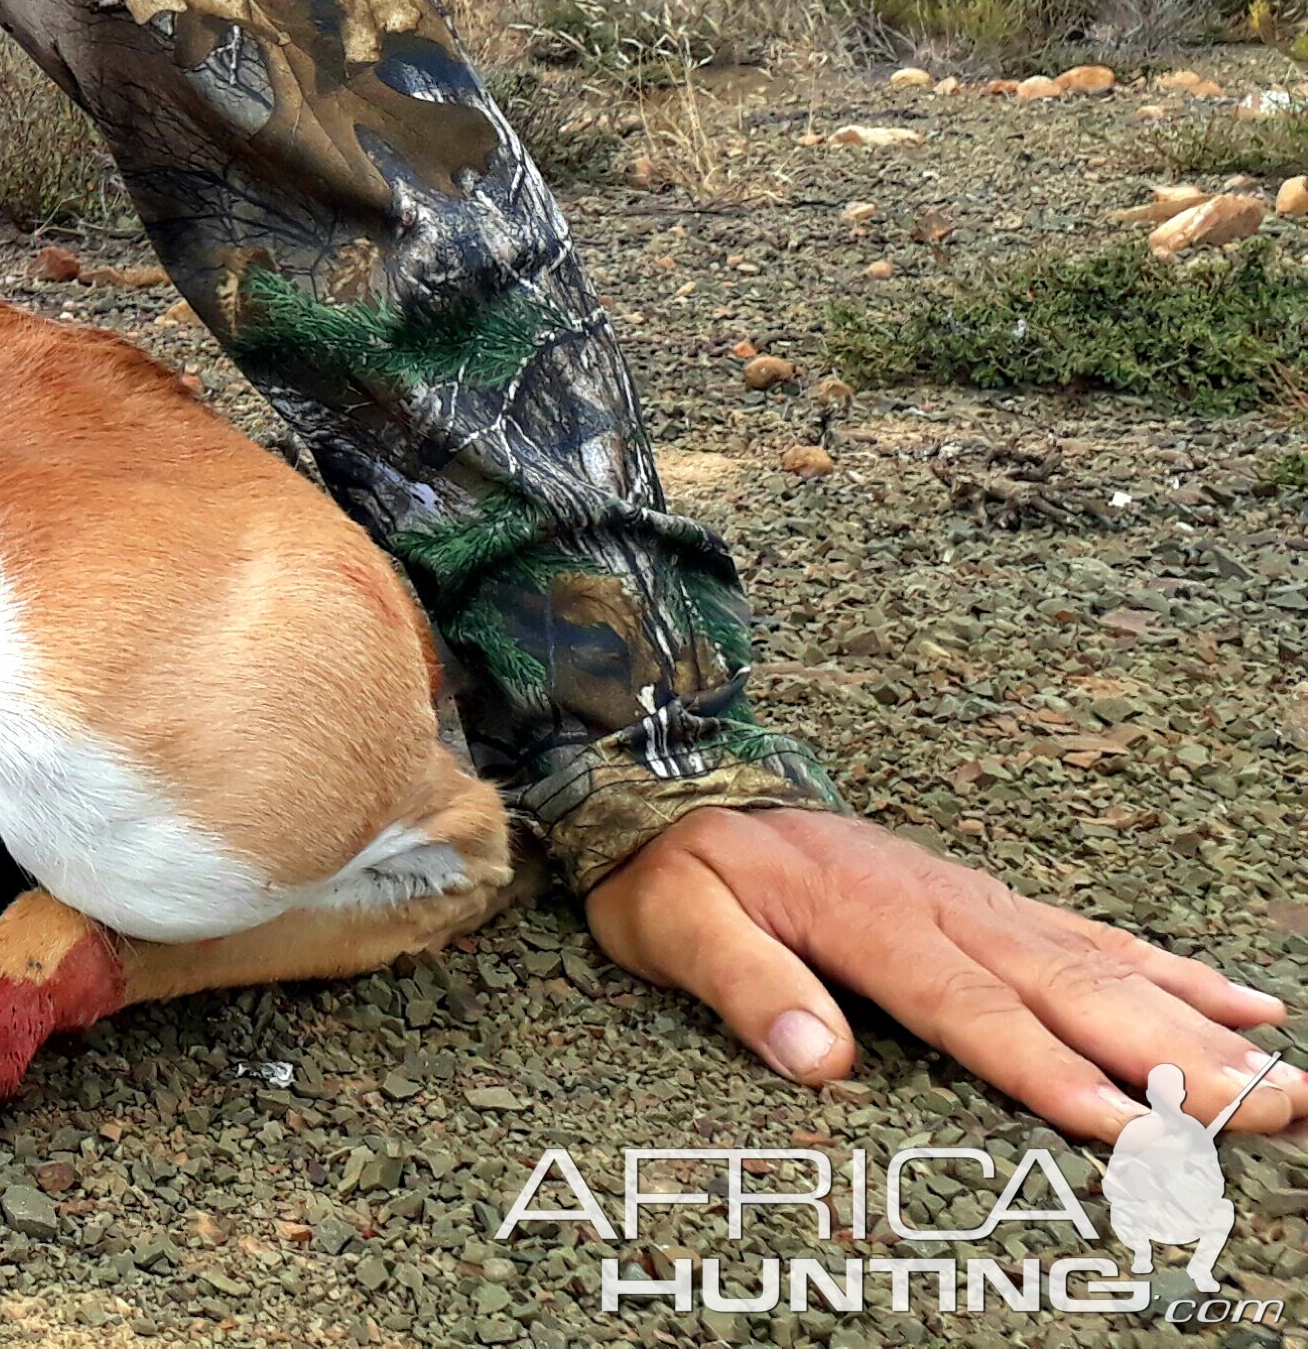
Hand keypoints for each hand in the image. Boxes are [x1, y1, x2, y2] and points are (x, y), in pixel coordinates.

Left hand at [588, 806, 1294, 1140]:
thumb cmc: (671, 870)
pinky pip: (1093, 937)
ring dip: (1201, 1027)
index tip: (1129, 1129)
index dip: (1050, 1070)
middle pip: (1072, 990)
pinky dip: (1174, 972)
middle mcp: (942, 903)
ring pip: (1104, 968)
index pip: (972, 1007)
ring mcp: (974, 898)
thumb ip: (740, 985)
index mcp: (868, 914)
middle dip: (1177, 1059)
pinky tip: (1248, 1003)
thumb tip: (815, 1060)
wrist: (671, 786)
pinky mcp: (986, 900)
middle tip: (1276, 1111)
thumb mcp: (670, 921)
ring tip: (1292, 1080)